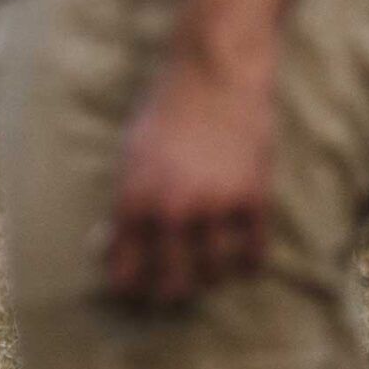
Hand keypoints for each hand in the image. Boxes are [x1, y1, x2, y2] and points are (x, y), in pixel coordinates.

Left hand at [104, 47, 275, 305]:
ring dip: (209, 279)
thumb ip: (127, 202)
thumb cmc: (166, 111)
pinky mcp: (252, 200)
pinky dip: (246, 262)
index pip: (127, 268)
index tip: (134, 292)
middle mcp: (173, 210)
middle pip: (172, 283)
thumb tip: (116, 245)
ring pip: (214, 275)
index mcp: (134, 198)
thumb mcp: (130, 155)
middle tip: (171, 292)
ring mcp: (215, 207)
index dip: (128, 287)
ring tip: (206, 273)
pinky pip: (252, 254)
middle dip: (169, 294)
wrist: (213, 74)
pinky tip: (240, 258)